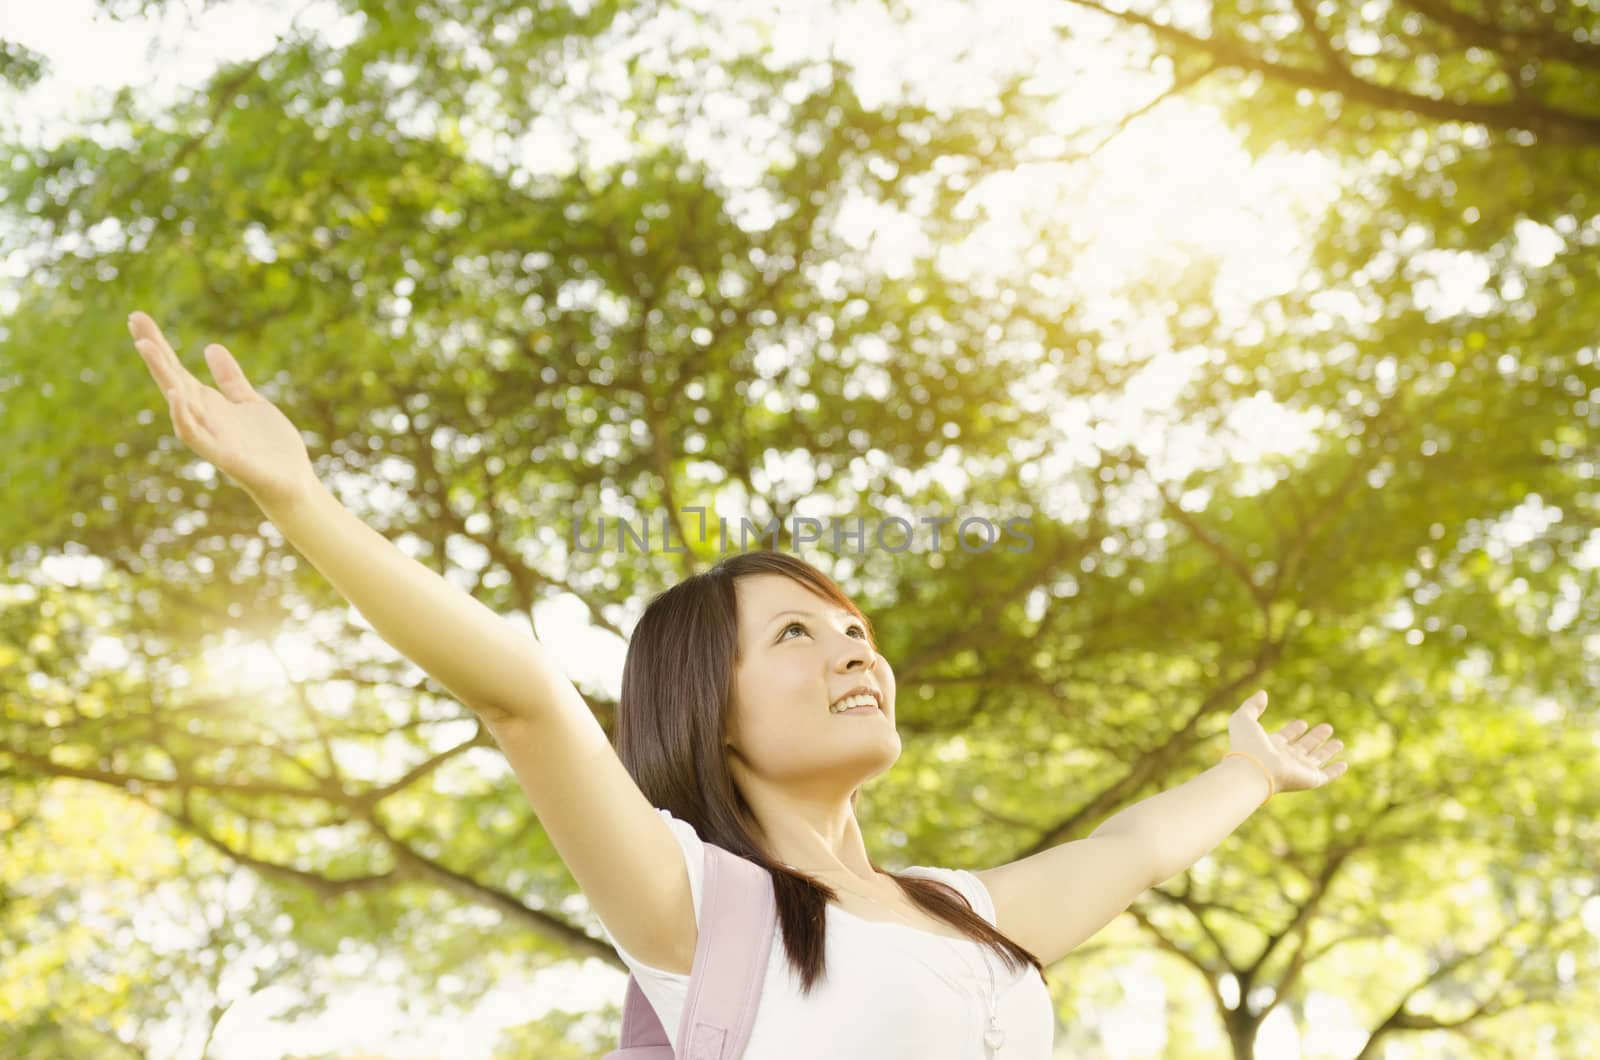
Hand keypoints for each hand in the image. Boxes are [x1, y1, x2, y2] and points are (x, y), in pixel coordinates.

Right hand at [128, 311, 317, 510]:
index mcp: (209, 404)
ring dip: (163, 376)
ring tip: (147, 346)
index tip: (137, 317)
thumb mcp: (250, 402)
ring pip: (179, 403)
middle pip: (172, 379)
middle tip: (135, 320)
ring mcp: (211, 436)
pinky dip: (184, 417)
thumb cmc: (270, 446)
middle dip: (155, 351)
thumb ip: (230, 379)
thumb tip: (210, 347)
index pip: (178, 369)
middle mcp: (204, 417)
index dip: (159, 344)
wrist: (293, 482)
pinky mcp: (224, 456)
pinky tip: (177, 395)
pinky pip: (196, 437)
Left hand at [1228, 690, 1348, 794]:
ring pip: (1317, 759)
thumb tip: (1262, 693)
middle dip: (1315, 737)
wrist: (1253, 770)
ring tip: (1339, 742)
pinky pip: (1326, 775)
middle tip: (1327, 727)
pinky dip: (1336, 770)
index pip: (1285, 737)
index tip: (1302, 723)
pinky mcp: (1309, 779)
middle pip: (1303, 747)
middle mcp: (1285, 758)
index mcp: (1270, 746)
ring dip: (1328, 751)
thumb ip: (1252, 705)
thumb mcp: (1244, 718)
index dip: (1293, 730)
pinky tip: (1344, 763)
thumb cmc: (1247, 745)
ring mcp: (1298, 769)